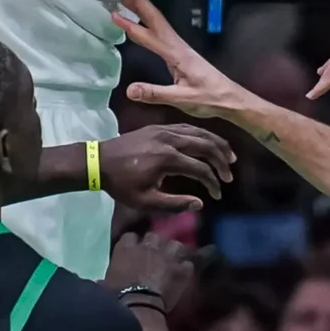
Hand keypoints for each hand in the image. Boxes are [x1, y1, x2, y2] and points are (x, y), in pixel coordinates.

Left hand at [96, 124, 235, 213]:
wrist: (99, 160)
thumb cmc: (121, 184)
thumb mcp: (145, 201)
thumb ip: (174, 204)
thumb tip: (200, 203)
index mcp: (167, 159)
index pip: (201, 168)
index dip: (213, 182)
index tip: (217, 194)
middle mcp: (170, 140)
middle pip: (205, 145)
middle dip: (221, 161)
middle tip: (229, 174)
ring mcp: (165, 130)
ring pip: (199, 132)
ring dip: (216, 143)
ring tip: (228, 156)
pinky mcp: (160, 126)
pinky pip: (188, 127)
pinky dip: (203, 135)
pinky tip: (208, 142)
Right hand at [102, 231, 197, 304]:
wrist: (138, 308)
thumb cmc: (117, 297)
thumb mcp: (105, 287)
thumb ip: (105, 280)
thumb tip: (101, 284)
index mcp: (126, 249)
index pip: (129, 237)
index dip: (132, 244)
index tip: (132, 252)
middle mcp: (148, 247)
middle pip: (154, 236)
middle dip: (154, 245)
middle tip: (153, 257)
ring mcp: (167, 256)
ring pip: (175, 244)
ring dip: (173, 252)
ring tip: (172, 262)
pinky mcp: (181, 269)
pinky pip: (187, 264)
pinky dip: (185, 269)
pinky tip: (182, 275)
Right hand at [119, 0, 261, 123]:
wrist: (230, 98)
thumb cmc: (209, 98)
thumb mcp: (182, 99)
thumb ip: (156, 94)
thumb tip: (129, 90)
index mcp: (177, 54)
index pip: (150, 36)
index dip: (130, 25)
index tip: (113, 13)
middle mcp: (177, 46)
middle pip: (156, 19)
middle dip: (138, 1)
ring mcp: (179, 48)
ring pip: (158, 22)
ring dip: (143, 8)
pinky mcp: (180, 52)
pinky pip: (161, 30)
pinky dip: (149, 20)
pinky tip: (144, 21)